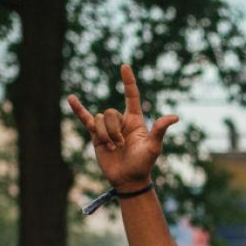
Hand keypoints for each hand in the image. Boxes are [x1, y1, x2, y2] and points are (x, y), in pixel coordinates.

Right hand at [67, 63, 177, 191]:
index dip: (128, 82)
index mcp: (135, 120)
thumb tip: (175, 117)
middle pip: (110, 112)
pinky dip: (78, 109)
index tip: (125, 66)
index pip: (132, 96)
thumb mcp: (153, 147)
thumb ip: (159, 130)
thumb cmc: (144, 164)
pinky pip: (85, 119)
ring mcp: (108, 128)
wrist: (128, 179)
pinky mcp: (96, 135)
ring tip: (112, 148)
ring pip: (99, 119)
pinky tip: (71, 99)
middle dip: (113, 130)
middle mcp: (121, 121)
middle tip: (121, 145)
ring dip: (104, 135)